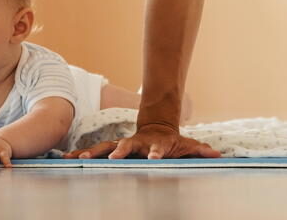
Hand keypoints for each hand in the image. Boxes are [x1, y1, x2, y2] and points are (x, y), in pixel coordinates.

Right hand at [63, 124, 220, 159]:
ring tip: (79, 158)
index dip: (157, 153)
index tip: (155, 159)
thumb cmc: (173, 141)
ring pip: (106, 147)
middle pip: (126, 146)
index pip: (157, 149)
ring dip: (93, 152)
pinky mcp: (113, 148)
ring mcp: (123, 144)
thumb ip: (200, 150)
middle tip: (111, 158)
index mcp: (155, 144)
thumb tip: (217, 154)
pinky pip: (96, 152)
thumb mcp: (187, 145)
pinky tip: (69, 158)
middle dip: (118, 151)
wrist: (157, 127)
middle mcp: (137, 143)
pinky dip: (83, 154)